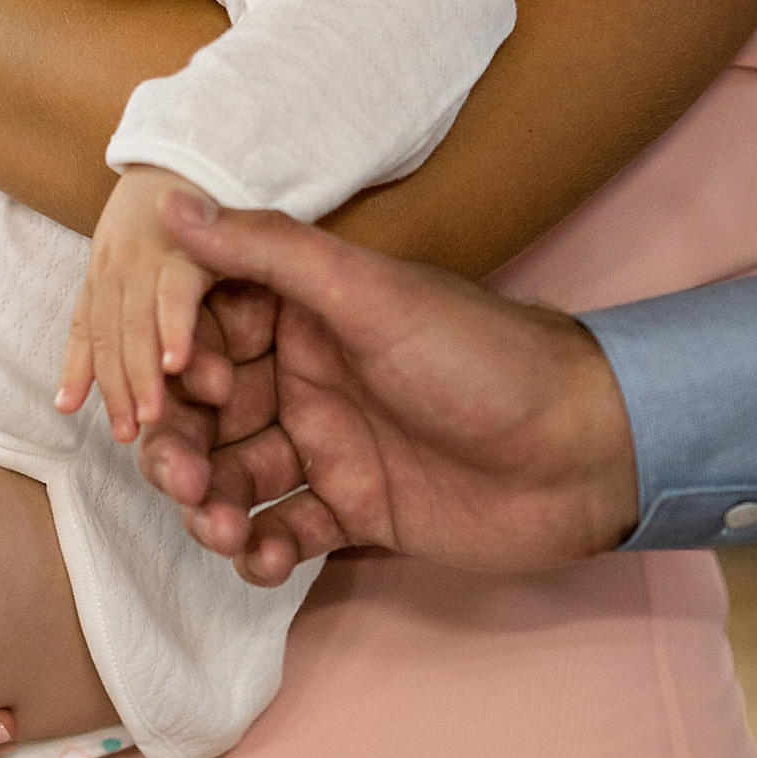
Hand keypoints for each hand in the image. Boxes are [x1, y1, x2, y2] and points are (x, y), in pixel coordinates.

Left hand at [58, 168, 210, 443]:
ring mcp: (153, 251)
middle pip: (111, 332)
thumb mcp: (130, 269)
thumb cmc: (172, 217)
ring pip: (137, 320)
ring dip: (140, 371)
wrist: (205, 143)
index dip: (86, 374)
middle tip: (130, 433)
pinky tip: (177, 365)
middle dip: (118, 385)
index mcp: (108, 269)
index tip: (86, 417)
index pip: (90, 328)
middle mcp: (121, 261)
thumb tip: (64, 402)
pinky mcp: (192, 241)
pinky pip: (178, 292)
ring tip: (150, 417)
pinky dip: (174, 328)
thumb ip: (100, 332)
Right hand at [134, 193, 640, 585]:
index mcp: (306, 313)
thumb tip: (172, 200)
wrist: (585, 451)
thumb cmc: (486, 358)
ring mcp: (331, 445)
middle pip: (205, 414)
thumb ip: (270, 251)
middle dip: (179, 449)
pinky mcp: (356, 508)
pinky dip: (261, 549)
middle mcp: (308, 375)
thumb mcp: (372, 294)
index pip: (202, 331)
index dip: (173, 364)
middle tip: (183, 481)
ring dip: (210, 505)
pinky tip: (267, 556)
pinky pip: (283, 530)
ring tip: (221, 528)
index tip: (171, 391)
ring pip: (234, 477)